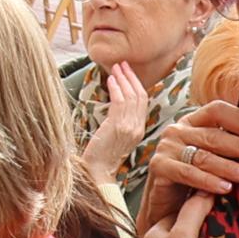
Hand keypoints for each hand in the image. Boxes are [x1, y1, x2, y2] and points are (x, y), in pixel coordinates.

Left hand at [83, 64, 147, 185]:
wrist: (96, 172)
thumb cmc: (99, 156)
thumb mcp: (114, 138)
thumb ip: (119, 123)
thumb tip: (115, 105)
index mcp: (139, 130)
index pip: (142, 102)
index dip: (136, 85)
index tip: (128, 73)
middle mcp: (137, 127)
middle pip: (139, 96)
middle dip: (130, 78)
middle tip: (123, 64)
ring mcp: (129, 127)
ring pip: (130, 97)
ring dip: (122, 80)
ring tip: (115, 68)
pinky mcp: (118, 126)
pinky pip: (120, 102)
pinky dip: (116, 89)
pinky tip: (110, 80)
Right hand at [140, 101, 238, 218]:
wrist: (167, 204)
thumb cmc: (195, 177)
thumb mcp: (214, 154)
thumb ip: (232, 135)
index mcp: (193, 122)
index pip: (217, 110)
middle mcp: (177, 130)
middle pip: (213, 135)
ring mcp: (166, 148)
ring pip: (203, 156)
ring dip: (228, 166)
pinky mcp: (158, 166)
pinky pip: (187, 173)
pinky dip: (208, 181)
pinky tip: (225, 188)